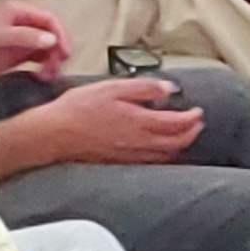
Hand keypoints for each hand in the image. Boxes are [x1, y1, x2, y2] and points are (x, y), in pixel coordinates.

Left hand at [0, 3, 69, 88]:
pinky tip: (41, 76)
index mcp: (17, 12)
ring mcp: (21, 40)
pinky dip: (44, 67)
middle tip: (60, 64)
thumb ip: (23, 37)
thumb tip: (51, 40)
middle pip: (51, 33)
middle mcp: (22, 24)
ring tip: (49, 74)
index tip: (64, 51)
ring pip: (48, 47)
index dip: (60, 34)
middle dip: (58, 48)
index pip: (48, 19)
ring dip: (53, 60)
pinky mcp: (17, 55)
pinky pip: (39, 59)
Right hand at [27, 78, 202, 167]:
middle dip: (192, 132)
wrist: (51, 134)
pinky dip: (163, 156)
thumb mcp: (111, 88)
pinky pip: (151, 163)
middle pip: (178, 142)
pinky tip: (160, 150)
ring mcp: (130, 156)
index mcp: (140, 123)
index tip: (198, 110)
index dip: (193, 117)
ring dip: (180, 145)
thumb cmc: (78, 109)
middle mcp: (139, 143)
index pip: (178, 123)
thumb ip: (144, 88)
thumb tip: (169, 88)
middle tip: (197, 122)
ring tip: (184, 135)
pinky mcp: (119, 162)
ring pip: (166, 155)